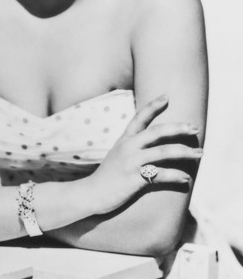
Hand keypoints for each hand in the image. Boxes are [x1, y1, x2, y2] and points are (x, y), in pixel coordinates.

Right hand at [86, 95, 201, 214]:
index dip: (153, 106)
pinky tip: (186, 178)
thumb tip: (153, 143)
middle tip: (195, 128)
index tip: (167, 96)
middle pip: (157, 132)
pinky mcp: (134, 179)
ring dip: (184, 152)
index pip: (140, 117)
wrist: (91, 193)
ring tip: (199, 154)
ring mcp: (131, 162)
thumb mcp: (118, 154)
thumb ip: (133, 146)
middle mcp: (128, 147)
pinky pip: (160, 175)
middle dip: (178, 128)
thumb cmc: (108, 175)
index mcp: (125, 139)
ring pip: (163, 152)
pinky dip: (176, 176)